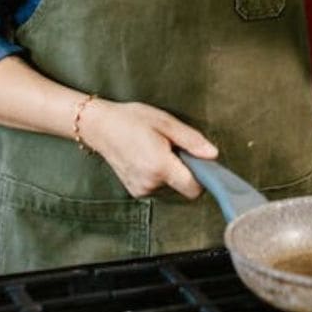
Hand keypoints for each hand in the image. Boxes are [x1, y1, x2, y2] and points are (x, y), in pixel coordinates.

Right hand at [79, 100, 216, 198]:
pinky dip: (159, 175)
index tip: (199, 162)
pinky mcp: (136, 191)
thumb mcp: (165, 122)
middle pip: (184, 187)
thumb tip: (213, 155)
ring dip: (171, 173)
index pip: (194, 189)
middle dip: (185, 171)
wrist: (99, 126)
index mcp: (160, 166)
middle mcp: (150, 183)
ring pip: (172, 187)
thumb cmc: (131, 119)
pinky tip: (147, 158)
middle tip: (172, 148)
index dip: (202, 177)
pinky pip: (158, 187)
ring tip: (156, 151)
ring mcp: (141, 189)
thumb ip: (191, 141)